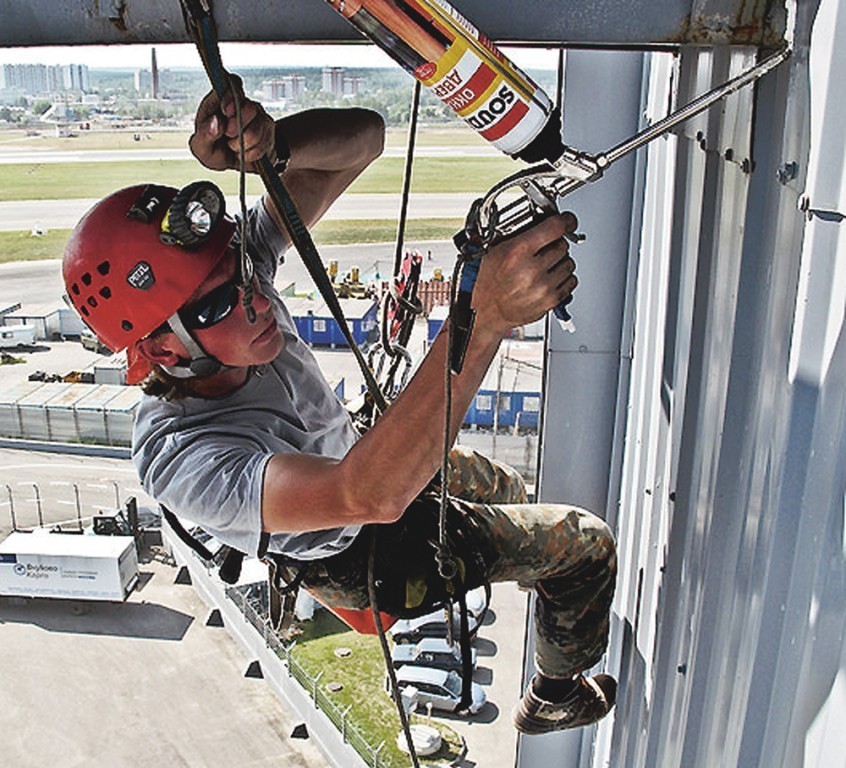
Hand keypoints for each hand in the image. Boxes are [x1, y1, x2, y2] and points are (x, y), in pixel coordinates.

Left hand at [189, 75, 274, 172]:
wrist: (233, 163)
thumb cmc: (215, 150)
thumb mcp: (201, 147)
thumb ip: (204, 134)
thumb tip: (216, 122)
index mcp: (221, 99)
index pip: (232, 83)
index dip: (232, 96)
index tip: (227, 112)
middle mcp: (242, 103)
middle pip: (249, 108)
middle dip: (237, 128)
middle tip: (228, 135)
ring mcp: (258, 116)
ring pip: (256, 131)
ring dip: (243, 145)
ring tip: (235, 146)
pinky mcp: (269, 130)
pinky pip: (265, 144)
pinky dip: (253, 153)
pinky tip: (246, 153)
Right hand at [472, 213, 578, 335]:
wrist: (486, 311)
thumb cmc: (488, 282)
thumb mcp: (495, 250)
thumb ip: (521, 234)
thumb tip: (543, 221)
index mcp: (517, 252)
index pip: (555, 228)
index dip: (565, 221)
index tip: (567, 220)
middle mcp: (531, 270)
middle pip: (562, 245)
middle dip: (554, 245)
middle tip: (541, 251)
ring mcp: (543, 287)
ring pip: (569, 263)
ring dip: (560, 262)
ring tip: (543, 267)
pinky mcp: (551, 301)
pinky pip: (571, 281)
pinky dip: (563, 278)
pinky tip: (548, 279)